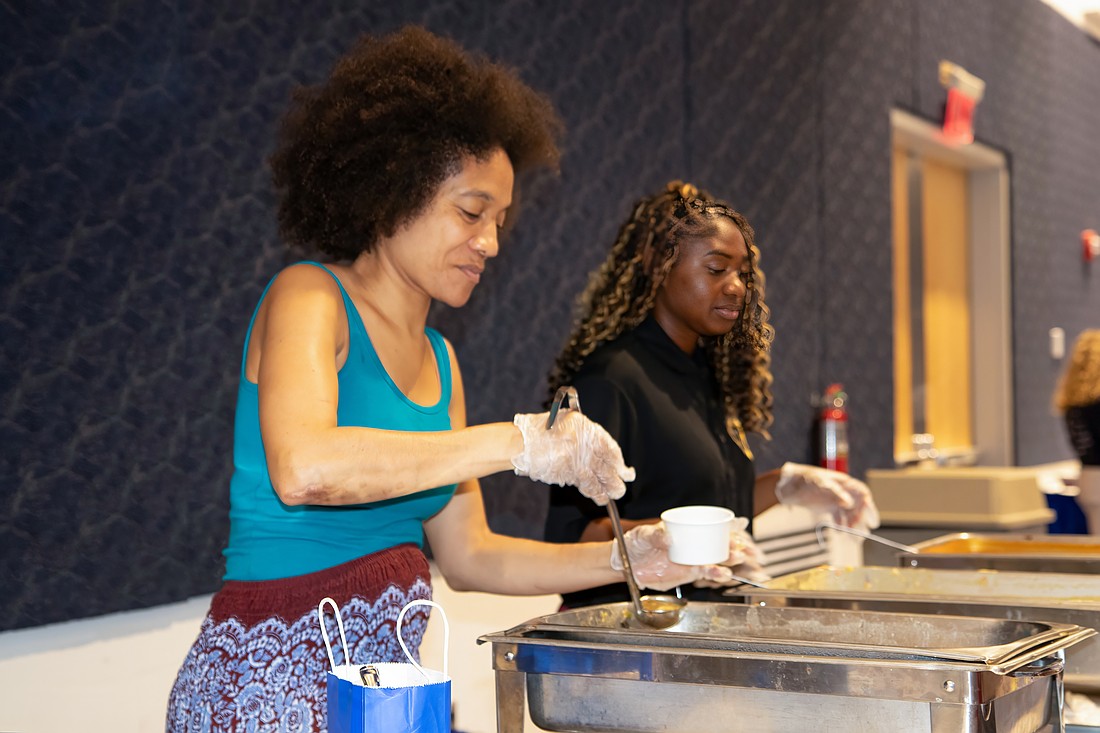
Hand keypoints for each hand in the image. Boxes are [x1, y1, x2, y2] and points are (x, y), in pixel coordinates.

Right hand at [512, 409, 634, 504]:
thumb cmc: (546, 429)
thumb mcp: (571, 421)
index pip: (613, 452)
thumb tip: (602, 451)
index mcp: (591, 433)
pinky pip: (586, 487)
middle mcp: (588, 450)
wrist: (526, 442)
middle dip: (618, 482)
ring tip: (612, 496)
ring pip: (600, 483)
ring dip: (608, 492)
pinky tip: (598, 497)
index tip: (626, 471)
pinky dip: (594, 493)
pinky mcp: (569, 476)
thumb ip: (589, 434)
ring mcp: (578, 464)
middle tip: (622, 487)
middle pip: (610, 470)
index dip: (620, 464)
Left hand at [611, 521, 767, 591]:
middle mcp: (694, 542)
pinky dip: (716, 574)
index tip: (740, 524)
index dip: (728, 525)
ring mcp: (694, 558)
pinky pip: (707, 573)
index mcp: (687, 527)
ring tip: (735, 558)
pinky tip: (722, 573)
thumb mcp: (644, 535)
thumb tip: (668, 539)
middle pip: (720, 542)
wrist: (628, 564)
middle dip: (735, 544)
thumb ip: (656, 536)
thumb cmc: (637, 543)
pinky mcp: (690, 573)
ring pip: (718, 559)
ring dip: (729, 559)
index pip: (711, 524)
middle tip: (743, 547)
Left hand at [774, 462, 879, 528]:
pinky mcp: (827, 507)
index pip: (862, 494)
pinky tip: (840, 533)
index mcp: (844, 483)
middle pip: (857, 507)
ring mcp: (835, 500)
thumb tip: (849, 503)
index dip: (870, 508)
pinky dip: (840, 526)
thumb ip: (836, 493)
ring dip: (853, 526)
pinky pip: (838, 518)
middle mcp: (843, 492)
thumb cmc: (806, 478)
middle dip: (861, 521)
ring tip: (855, 539)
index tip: (873, 522)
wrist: (789, 484)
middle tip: (864, 534)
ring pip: (848, 515)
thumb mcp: (822, 483)